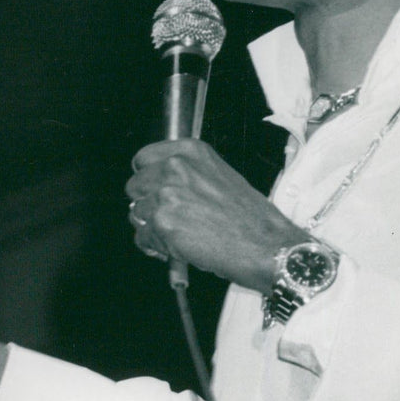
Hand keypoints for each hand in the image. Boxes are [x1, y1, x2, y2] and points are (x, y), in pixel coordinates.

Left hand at [125, 138, 307, 290]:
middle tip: (167, 218)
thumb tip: (157, 186)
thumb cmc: (249, 217)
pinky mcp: (162, 223)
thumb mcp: (218, 175)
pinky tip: (177, 248)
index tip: (153, 190)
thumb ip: (186, 174)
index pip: (143, 158)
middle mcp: (175, 167)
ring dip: (152, 228)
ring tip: (178, 236)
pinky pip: (142, 237)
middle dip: (147, 204)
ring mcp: (166, 194)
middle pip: (134, 186)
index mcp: (189, 151)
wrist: (264, 245)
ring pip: (136, 214)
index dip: (147, 178)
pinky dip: (155, 247)